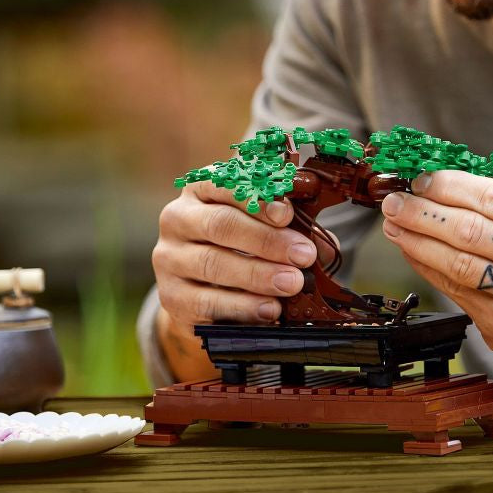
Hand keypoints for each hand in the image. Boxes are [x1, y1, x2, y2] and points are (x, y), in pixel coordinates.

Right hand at [153, 181, 317, 336]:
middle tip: (303, 255)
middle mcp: (178, 219)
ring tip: (293, 283)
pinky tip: (269, 309)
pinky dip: (242, 307)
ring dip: (258, 275)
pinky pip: (206, 303)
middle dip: (266, 240)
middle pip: (220, 224)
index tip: (287, 214)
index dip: (256, 198)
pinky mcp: (170, 297)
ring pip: (212, 263)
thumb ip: (289, 228)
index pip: (223, 184)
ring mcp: (168, 259)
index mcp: (200, 189)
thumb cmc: (239, 245)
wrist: (201, 289)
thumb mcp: (262, 226)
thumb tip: (323, 245)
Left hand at [380, 170, 492, 379]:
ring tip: (395, 225)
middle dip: (423, 213)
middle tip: (395, 202)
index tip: (421, 180)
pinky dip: (427, 267)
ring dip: (417, 241)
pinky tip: (412, 251)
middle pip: (471, 231)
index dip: (450, 187)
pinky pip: (455, 291)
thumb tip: (438, 185)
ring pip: (458, 264)